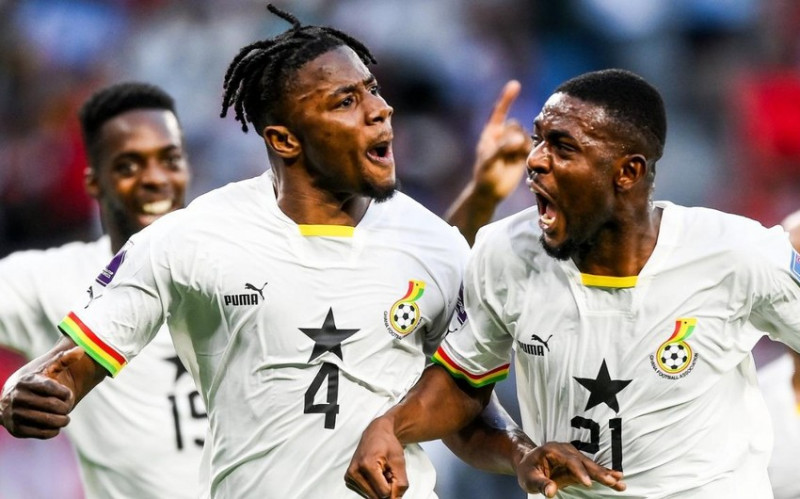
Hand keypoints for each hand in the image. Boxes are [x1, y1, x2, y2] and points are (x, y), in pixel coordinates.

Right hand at [0, 346, 81, 438]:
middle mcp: (17, 397)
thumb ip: (64, 360)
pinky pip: (42, 433)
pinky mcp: (16, 429)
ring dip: (62, 420)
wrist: (10, 401)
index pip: (53, 388)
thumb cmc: (36, 382)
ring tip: (64, 418)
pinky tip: (55, 426)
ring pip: (48, 420)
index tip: (68, 394)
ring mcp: (15, 414)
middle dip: (65, 407)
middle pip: (53, 405)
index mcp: (26, 381)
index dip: (65, 393)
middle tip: (67, 407)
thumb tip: (81, 350)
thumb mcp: (48, 369)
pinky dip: (54, 431)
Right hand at [345, 417, 408, 498]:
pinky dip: (373, 487)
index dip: (393, 487)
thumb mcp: (399, 462)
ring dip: (379, 488)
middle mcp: (354, 472)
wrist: (375, 433)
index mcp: (367, 465)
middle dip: (386, 488)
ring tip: (381, 472)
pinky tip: (374, 474)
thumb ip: (400, 483)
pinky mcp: (348, 479)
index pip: (384, 493)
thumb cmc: (387, 444)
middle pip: (376, 497)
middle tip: (387, 472)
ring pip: (371, 496)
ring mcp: (350, 476)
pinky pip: (365, 492)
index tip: (393, 474)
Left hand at [472, 80, 531, 201]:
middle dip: (513, 137)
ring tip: (511, 159)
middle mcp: (503, 135)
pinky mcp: (522, 154)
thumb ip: (502, 149)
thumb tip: (518, 140)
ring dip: (520, 146)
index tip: (515, 85)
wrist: (491, 192)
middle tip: (507, 152)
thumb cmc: (485, 175)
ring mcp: (513, 144)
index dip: (507, 98)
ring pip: (524, 135)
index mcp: (491, 132)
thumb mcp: (489, 161)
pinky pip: (530, 146)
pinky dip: (526, 152)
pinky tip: (520, 162)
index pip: (499, 111)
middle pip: (515, 126)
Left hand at [514, 442, 625, 496]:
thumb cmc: (528, 470)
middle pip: (584, 462)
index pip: (568, 461)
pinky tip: (617, 478)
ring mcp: (573, 456)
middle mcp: (565, 450)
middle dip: (598, 472)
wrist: (528, 463)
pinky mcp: (578, 465)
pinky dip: (604, 475)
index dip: (579, 472)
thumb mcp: (529, 479)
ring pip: (591, 466)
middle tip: (612, 482)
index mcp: (552, 451)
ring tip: (620, 482)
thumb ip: (540, 484)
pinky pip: (592, 470)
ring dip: (606, 474)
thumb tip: (550, 491)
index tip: (588, 483)